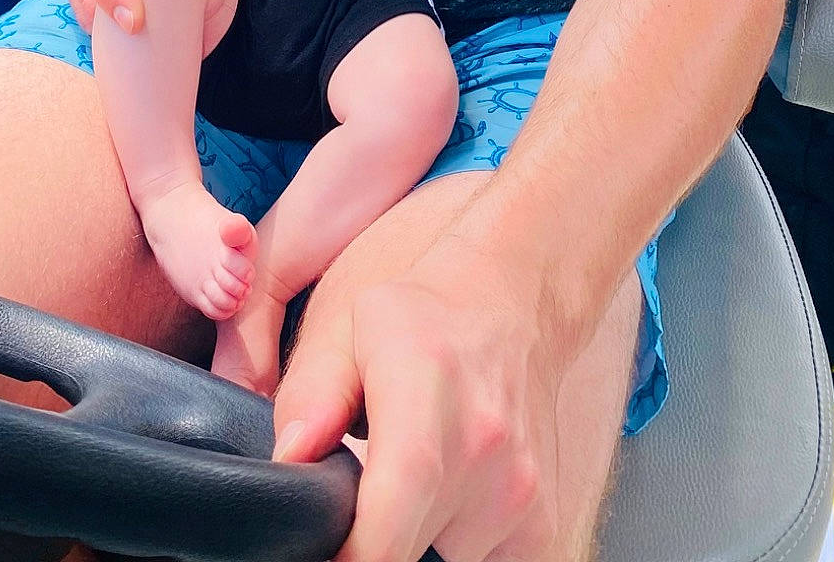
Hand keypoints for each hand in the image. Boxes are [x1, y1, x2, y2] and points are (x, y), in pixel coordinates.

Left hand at [273, 235, 561, 561]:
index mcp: (426, 390)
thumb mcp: (348, 321)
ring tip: (407, 485)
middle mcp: (483, 447)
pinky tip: (446, 505)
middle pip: (403, 551)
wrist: (514, 296)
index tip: (320, 549)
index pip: (389, 517)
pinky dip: (455, 548)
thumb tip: (289, 461)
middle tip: (356, 495)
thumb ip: (312, 392)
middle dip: (369, 538)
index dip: (349, 556)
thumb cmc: (423, 311)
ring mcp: (520, 492)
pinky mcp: (544, 523)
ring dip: (413, 540)